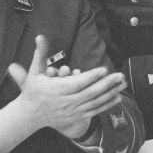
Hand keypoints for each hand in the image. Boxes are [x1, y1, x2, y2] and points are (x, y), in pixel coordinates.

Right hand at [8, 36, 126, 138]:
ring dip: (110, 93)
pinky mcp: (77, 116)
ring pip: (95, 102)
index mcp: (56, 90)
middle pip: (90, 93)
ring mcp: (72, 111)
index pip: (77, 83)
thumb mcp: (34, 72)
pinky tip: (118, 97)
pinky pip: (94, 111)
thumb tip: (40, 36)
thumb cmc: (33, 91)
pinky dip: (107, 105)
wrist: (30, 115)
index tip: (104, 69)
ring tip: (123, 83)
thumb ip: (40, 54)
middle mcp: (66, 102)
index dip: (91, 77)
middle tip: (120, 75)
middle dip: (106, 84)